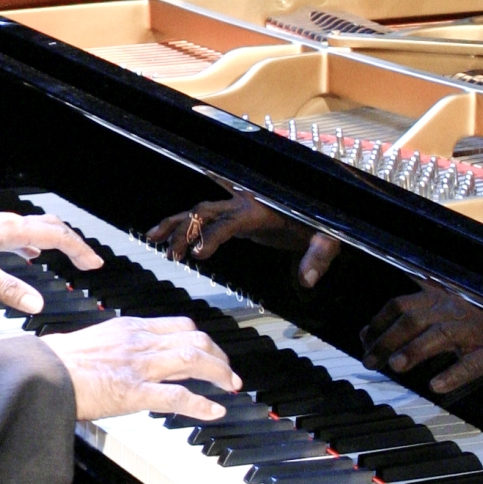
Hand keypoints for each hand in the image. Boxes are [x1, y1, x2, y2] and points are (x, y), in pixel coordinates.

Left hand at [0, 212, 102, 314]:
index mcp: (7, 229)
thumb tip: (36, 303)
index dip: (78, 249)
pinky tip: (28, 255)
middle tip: (88, 260)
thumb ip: (6, 288)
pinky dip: (31, 245)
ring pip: (32, 230)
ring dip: (53, 242)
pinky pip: (16, 237)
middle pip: (48, 227)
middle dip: (72, 242)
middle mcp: (3, 225)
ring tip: (67, 255)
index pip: (55, 234)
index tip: (95, 264)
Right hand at [41, 316, 239, 421]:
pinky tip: (213, 411)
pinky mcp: (133, 391)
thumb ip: (117, 348)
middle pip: (194, 340)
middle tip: (228, 373)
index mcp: (128, 328)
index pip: (178, 326)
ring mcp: (138, 366)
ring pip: (193, 361)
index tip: (210, 352)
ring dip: (218, 374)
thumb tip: (130, 360)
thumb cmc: (55, 361)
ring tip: (230, 387)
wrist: (38, 372)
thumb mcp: (93, 342)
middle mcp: (139, 342)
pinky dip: (200, 404)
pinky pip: (177, 396)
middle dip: (219, 356)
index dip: (201, 340)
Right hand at [147, 192, 339, 287]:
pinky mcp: (237, 215)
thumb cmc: (324, 224)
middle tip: (170, 254)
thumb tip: (306, 280)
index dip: (212, 237)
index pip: (229, 222)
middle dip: (183, 230)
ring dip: (176, 226)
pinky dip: (186, 227)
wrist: (321, 211)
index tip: (198, 255)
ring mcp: (238, 207)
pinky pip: (205, 219)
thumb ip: (317, 257)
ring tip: (154, 241)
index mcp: (261, 209)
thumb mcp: (328, 239)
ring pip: (198, 212)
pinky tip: (168, 238)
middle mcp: (244, 203)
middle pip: (204, 212)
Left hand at [361, 284, 482, 393]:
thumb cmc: (471, 329)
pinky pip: (472, 363)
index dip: (378, 324)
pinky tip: (436, 385)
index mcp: (438, 299)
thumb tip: (366, 335)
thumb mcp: (436, 320)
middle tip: (371, 362)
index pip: (400, 305)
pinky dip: (453, 374)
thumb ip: (402, 325)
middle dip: (388, 340)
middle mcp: (455, 310)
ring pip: (440, 334)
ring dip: (414, 349)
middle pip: (414, 319)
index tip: (366, 343)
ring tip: (396, 366)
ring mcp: (475, 330)